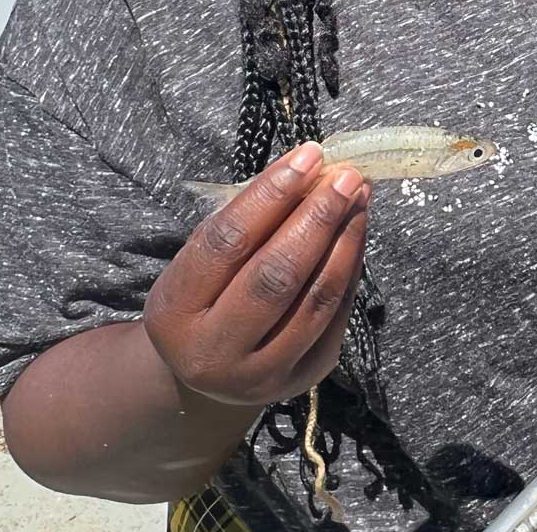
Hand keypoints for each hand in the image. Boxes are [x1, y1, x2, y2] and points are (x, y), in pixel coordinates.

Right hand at [142, 144, 369, 409]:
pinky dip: (352, 269)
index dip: (271, 195)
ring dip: (345, 240)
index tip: (308, 156)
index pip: (228, 243)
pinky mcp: (303, 380)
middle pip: (276, 276)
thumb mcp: (200, 261)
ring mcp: (262, 373)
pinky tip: (358, 233)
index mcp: (176, 312)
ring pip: (315, 299)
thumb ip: (246, 221)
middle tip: (346, 176)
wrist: (206, 373)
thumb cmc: (204, 297)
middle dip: (317, 218)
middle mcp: (215, 351)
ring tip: (360, 198)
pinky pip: (336, 317)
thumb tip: (309, 170)